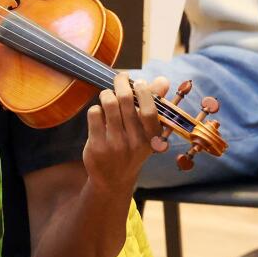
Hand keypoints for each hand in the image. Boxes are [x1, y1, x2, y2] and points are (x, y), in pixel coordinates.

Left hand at [82, 73, 167, 197]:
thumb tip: (163, 80)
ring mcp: (115, 145)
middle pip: (125, 100)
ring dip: (107, 94)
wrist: (113, 179)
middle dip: (121, 82)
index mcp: (152, 139)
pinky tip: (100, 114)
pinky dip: (96, 109)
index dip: (144, 92)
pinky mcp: (97, 147)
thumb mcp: (148, 132)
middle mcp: (135, 143)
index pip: (149, 110)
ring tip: (107, 95)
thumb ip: (155, 104)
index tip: (139, 82)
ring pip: (108, 104)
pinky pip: (94, 114)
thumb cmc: (133, 148)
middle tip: (120, 77)